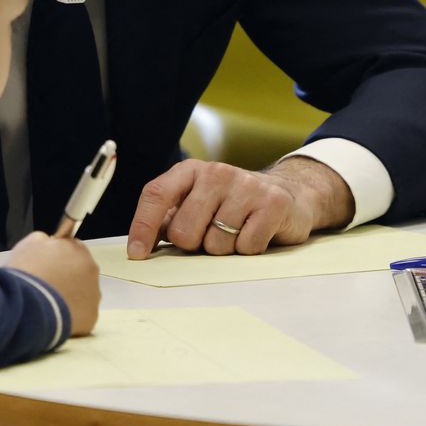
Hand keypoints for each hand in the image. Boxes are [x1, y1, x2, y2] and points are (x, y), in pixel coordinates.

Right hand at [6, 231, 100, 335]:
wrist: (28, 307)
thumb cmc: (28, 272)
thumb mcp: (30, 243)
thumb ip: (45, 240)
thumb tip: (50, 244)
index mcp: (79, 250)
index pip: (73, 248)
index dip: (58, 255)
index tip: (46, 264)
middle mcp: (92, 272)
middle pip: (80, 271)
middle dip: (67, 275)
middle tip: (47, 284)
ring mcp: (94, 297)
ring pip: (83, 294)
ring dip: (70, 295)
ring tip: (49, 302)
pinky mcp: (91, 318)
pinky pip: (81, 314)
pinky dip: (70, 314)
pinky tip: (54, 315)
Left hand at [125, 156, 353, 259]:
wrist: (288, 194)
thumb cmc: (232, 204)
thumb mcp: (197, 203)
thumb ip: (169, 219)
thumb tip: (141, 246)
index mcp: (190, 171)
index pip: (155, 195)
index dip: (143, 227)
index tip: (137, 254)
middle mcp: (216, 173)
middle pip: (184, 231)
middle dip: (194, 244)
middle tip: (211, 233)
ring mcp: (246, 186)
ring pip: (215, 244)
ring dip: (223, 248)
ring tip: (236, 231)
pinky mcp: (273, 203)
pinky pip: (246, 247)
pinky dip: (248, 249)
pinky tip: (255, 232)